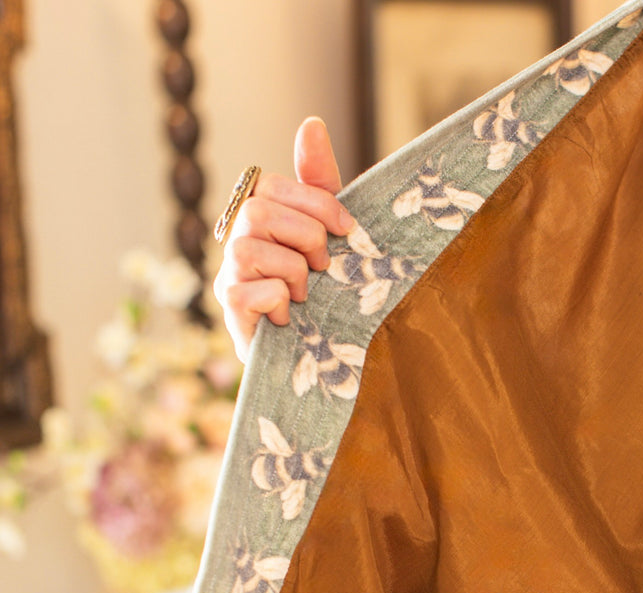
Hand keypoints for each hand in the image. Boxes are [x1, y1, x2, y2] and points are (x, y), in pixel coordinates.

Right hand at [213, 116, 354, 360]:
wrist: (318, 351)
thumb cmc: (322, 287)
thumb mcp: (329, 231)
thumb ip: (319, 182)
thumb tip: (311, 123)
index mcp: (257, 216)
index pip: (272, 185)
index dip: (317, 203)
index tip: (348, 230)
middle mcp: (233, 239)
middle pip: (260, 211)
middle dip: (307, 237)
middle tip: (323, 266)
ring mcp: (226, 275)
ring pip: (254, 250)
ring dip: (296, 274)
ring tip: (305, 295)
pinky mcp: (229, 310)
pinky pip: (257, 290)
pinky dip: (283, 302)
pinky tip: (288, 317)